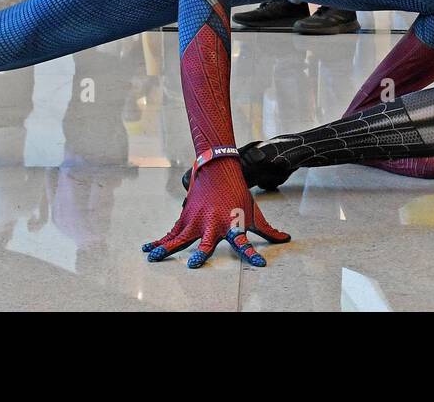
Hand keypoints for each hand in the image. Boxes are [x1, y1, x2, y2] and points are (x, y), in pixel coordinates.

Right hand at [142, 159, 289, 267]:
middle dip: (201, 254)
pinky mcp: (186, 217)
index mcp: (233, 226)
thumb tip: (286, 239)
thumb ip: (267, 230)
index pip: (245, 243)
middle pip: (207, 242)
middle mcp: (214, 225)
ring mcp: (198, 221)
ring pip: (181, 238)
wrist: (220, 169)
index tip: (260, 263)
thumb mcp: (254, 212)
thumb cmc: (239, 194)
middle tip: (195, 263)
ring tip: (154, 258)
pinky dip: (159, 240)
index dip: (253, 254)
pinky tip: (147, 248)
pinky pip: (171, 232)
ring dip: (168, 248)